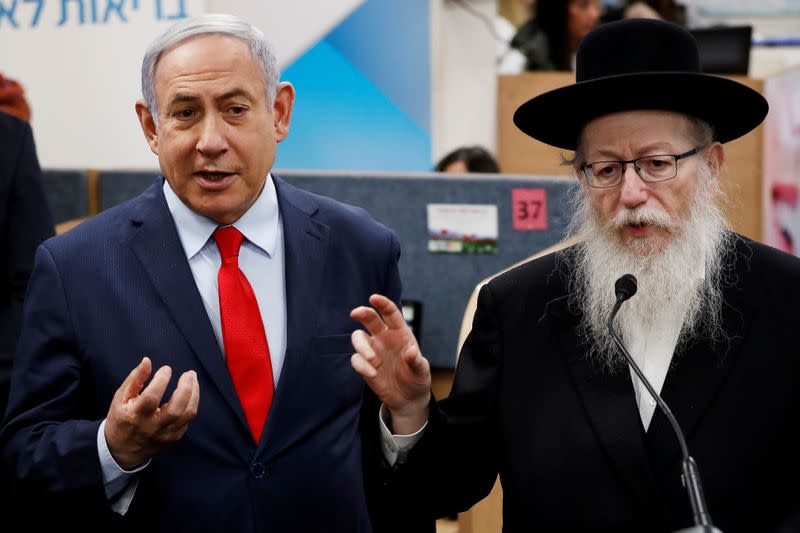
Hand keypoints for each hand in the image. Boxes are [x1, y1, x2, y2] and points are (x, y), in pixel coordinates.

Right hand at [104, 357, 199, 469]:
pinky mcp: (173, 438)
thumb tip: (147, 360)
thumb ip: (135, 379)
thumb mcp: (121, 398)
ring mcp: (164, 435)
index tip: (166, 369)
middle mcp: (151, 428)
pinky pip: (188, 420)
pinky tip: (189, 394)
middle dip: (186, 387)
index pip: (151, 397)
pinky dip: (191, 404)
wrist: (122, 449)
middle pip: (176, 408)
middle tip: (189, 374)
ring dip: (194, 394)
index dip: (161, 380)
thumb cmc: (121, 418)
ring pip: (187, 414)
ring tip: (193, 380)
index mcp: (134, 416)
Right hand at [351, 294, 430, 433]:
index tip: (374, 298)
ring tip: (372, 360)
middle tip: (355, 313)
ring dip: (361, 346)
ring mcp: (373, 350)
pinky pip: (356, 360)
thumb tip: (410, 352)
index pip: (390, 313)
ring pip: (358, 337)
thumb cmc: (417, 378)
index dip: (382, 304)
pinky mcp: (365, 365)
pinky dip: (361, 365)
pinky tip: (373, 374)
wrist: (408, 398)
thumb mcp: (422, 370)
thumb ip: (416, 361)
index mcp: (400, 333)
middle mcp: (384, 338)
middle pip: (370, 319)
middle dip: (362, 313)